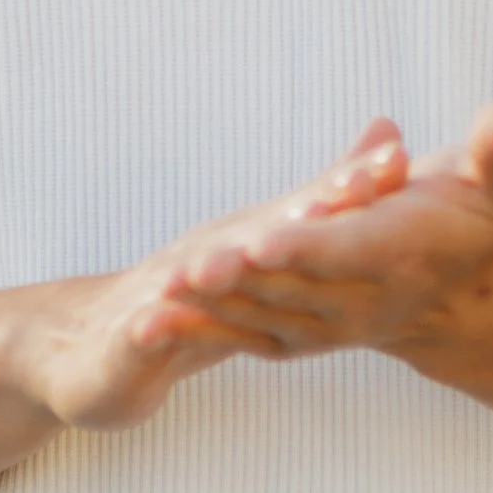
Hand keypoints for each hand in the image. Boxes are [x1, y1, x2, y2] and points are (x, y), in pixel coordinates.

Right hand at [12, 126, 418, 431]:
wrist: (92, 347)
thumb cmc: (192, 298)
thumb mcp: (263, 253)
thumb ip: (325, 202)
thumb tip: (390, 146)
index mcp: (250, 238)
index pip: (309, 207)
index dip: (352, 185)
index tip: (400, 158)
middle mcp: (213, 253)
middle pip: (268, 227)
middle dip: (312, 205)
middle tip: (358, 185)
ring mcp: (170, 291)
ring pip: (204, 274)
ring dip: (228, 262)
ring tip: (263, 251)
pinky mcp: (135, 338)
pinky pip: (144, 333)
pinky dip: (151, 329)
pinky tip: (152, 326)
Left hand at [138, 104, 492, 364]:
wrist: (461, 299)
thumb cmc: (475, 222)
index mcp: (398, 256)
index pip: (345, 252)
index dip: (303, 247)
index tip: (262, 241)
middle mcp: (359, 301)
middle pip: (289, 286)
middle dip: (239, 279)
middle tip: (190, 266)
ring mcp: (325, 326)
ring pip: (258, 314)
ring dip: (207, 308)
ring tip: (155, 293)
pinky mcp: (298, 337)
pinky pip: (244, 336)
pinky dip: (202, 332)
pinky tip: (150, 322)